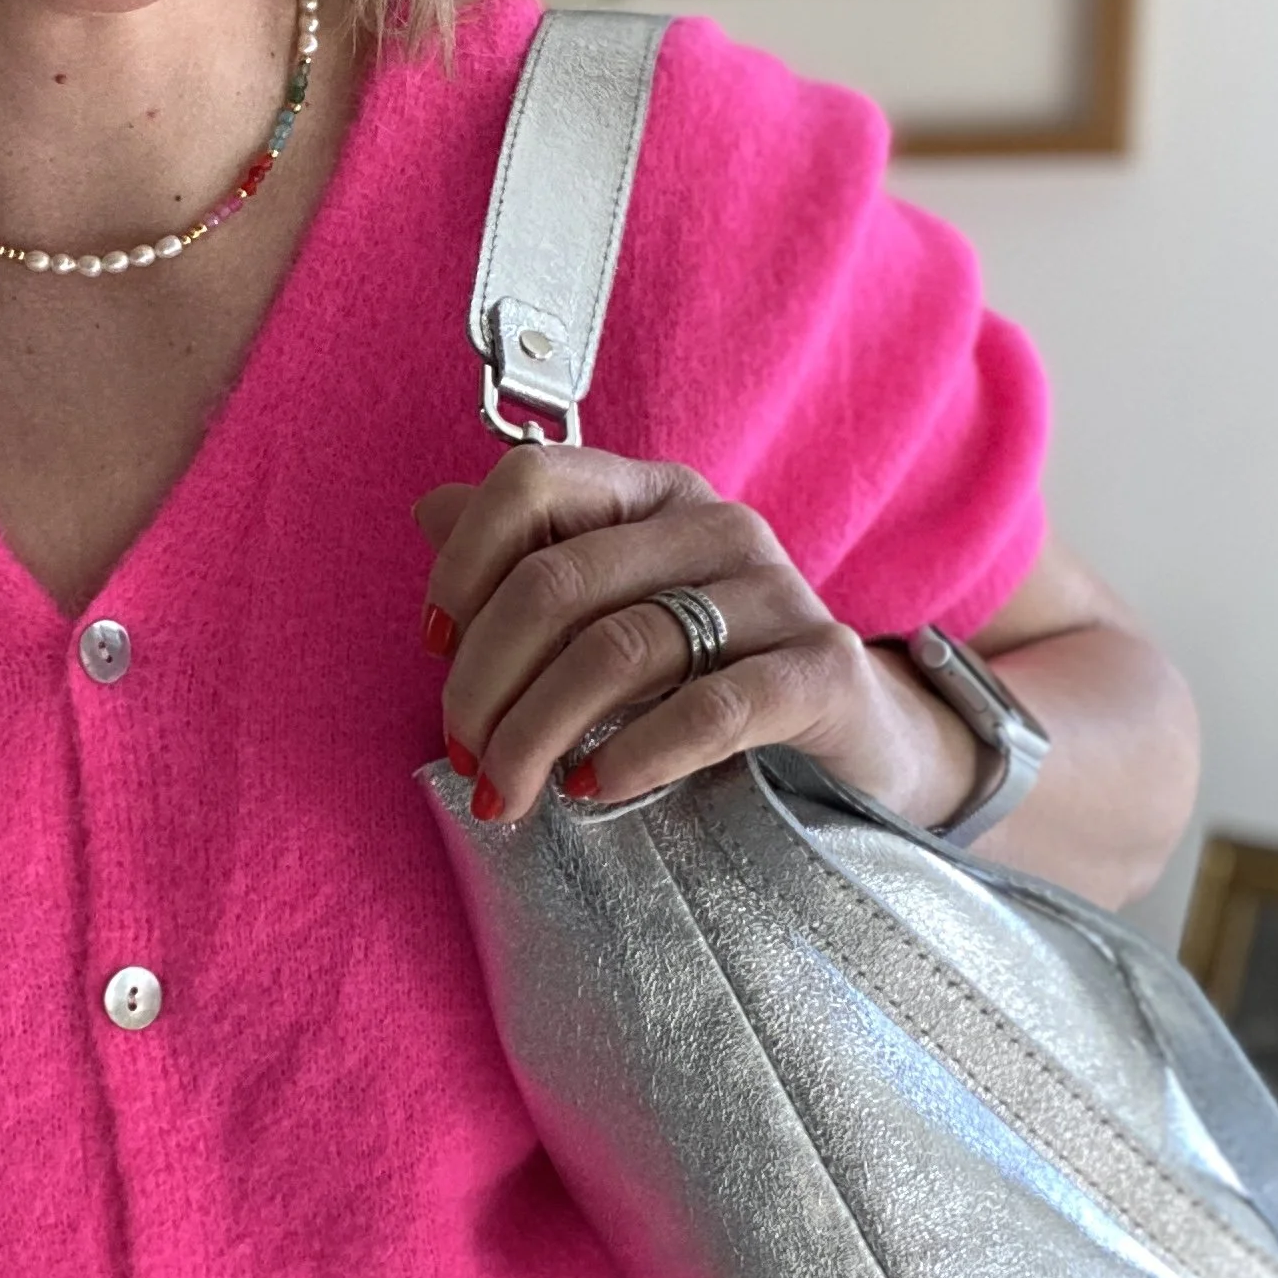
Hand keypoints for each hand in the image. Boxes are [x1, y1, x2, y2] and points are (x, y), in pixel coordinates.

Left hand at [413, 446, 980, 827]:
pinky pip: (712, 707)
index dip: (461, 566)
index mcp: (650, 495)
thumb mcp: (607, 617)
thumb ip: (523, 564)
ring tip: (507, 794)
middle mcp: (714, 525)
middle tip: (464, 759)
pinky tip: (593, 789)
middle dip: (484, 684)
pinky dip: (636, 753)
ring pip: (619, 649)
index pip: (530, 483)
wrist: (848, 747)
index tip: (433, 647)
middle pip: (557, 583)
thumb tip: (429, 511)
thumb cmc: (701, 678)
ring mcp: (776, 592)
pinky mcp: (822, 670)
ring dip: (539, 734)